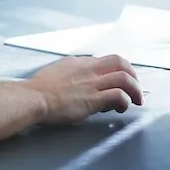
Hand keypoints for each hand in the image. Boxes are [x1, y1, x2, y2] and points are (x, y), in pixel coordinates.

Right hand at [24, 54, 143, 125]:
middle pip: (120, 62)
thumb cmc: (38, 90)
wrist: (33, 98)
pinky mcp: (93, 99)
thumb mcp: (54, 71)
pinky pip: (119, 95)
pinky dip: (125, 101)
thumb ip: (68, 72)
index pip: (105, 60)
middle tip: (135, 87)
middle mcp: (88, 69)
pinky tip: (121, 108)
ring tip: (136, 99)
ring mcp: (92, 83)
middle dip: (132, 74)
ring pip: (125, 78)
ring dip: (135, 89)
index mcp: (78, 62)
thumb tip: (73, 79)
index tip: (118, 80)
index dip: (116, 70)